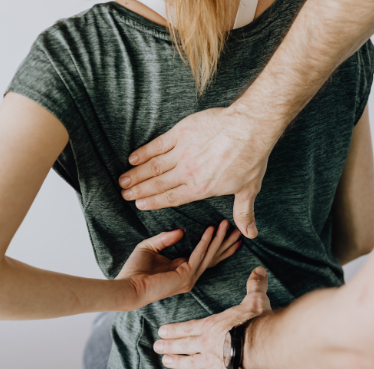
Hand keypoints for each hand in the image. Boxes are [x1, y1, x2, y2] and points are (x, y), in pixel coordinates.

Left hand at [117, 220, 240, 309]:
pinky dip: (205, 242)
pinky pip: (199, 255)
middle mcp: (189, 275)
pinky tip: (211, 230)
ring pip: (209, 255)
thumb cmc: (134, 270)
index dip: (217, 244)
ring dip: (219, 239)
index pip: (205, 255)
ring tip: (227, 224)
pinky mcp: (185, 276)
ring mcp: (189, 278)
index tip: (227, 231)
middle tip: (239, 229)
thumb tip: (182, 230)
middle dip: (226, 242)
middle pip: (213, 257)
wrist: (128, 286)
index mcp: (182, 269)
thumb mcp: (150, 247)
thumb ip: (166, 238)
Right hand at [118, 106, 285, 238]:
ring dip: (136, 174)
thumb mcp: (248, 190)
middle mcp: (187, 173)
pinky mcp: (181, 133)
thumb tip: (250, 234)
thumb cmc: (250, 159)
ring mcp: (182, 152)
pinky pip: (157, 145)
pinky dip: (144, 152)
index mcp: (201, 188)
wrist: (249, 128)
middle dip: (139, 190)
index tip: (139, 204)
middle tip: (124, 195)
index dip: (153, 202)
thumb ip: (243, 213)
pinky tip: (133, 158)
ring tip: (123, 180)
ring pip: (153, 166)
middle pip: (157, 184)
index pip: (171, 198)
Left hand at [154, 267, 271, 368]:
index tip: (162, 331)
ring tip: (165, 362)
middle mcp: (206, 343)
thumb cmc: (256, 322)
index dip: (175, 330)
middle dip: (169, 345)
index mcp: (212, 326)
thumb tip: (259, 270)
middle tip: (156, 347)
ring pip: (188, 362)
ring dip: (176, 361)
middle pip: (183, 344)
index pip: (189, 327)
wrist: (259, 346)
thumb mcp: (255, 300)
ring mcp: (209, 362)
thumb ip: (254, 286)